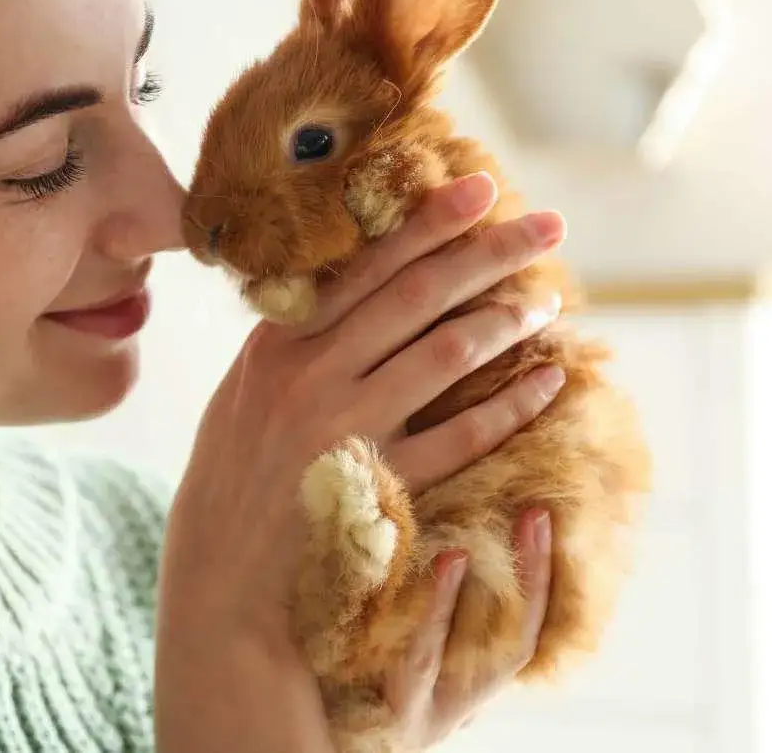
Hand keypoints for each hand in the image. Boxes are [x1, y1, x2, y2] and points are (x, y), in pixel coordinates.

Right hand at [155, 171, 565, 752]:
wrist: (222, 583)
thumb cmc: (234, 482)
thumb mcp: (243, 398)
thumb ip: (292, 343)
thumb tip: (351, 289)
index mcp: (274, 345)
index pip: (361, 267)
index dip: (426, 224)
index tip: (480, 188)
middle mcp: (306, 376)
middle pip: (413, 295)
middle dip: (486, 252)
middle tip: (546, 222)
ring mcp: (341, 430)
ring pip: (442, 353)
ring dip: (505, 320)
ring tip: (549, 299)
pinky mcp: (376, 487)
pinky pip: (458, 438)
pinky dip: (508, 406)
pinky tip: (546, 383)